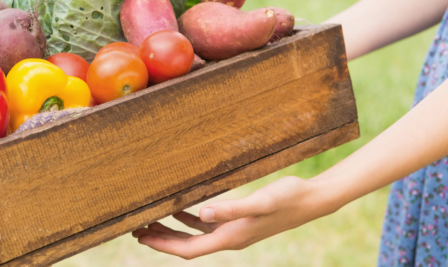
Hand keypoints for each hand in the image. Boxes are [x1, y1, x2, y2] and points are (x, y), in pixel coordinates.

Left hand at [132, 176, 336, 258]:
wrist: (312, 200)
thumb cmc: (287, 198)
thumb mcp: (260, 202)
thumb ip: (231, 208)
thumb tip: (201, 214)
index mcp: (230, 238)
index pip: (188, 249)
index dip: (163, 245)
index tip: (141, 237)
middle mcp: (230, 239)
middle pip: (187, 246)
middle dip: (161, 240)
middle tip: (135, 228)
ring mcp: (234, 232)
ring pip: (195, 236)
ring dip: (172, 231)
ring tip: (150, 221)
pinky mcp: (239, 222)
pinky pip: (207, 226)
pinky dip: (189, 220)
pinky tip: (180, 210)